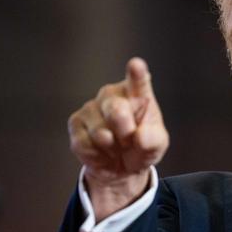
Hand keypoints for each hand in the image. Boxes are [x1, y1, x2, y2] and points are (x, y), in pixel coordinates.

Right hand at [68, 57, 168, 219]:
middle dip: (125, 134)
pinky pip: (84, 144)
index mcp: (137, 93)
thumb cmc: (142, 147)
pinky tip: (102, 152)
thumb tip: (140, 136)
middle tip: (130, 141)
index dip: (136, 74)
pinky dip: (97, 156)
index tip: (136, 65)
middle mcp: (112, 94)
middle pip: (117, 111)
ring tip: (117, 147)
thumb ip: (153, 139)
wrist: (122, 166)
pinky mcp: (75, 122)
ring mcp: (91, 106)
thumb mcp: (156, 145)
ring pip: (100, 133)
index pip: (137, 81)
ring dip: (112, 148)